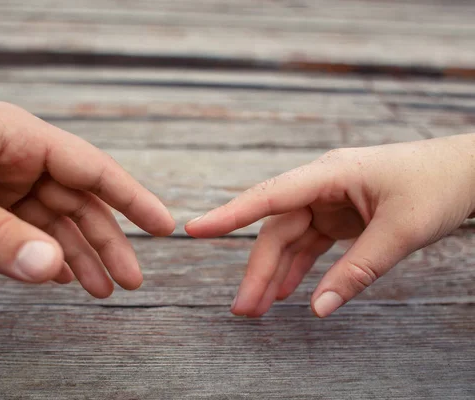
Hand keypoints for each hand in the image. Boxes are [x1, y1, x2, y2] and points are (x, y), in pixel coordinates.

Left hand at [0, 79, 174, 296]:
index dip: (132, 199)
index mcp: (19, 138)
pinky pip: (20, 230)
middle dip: (107, 242)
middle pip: (77, 202)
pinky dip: (41, 254)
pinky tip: (57, 276)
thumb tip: (51, 270)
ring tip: (101, 292)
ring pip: (50, 221)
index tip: (165, 228)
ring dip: (75, 256)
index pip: (92, 169)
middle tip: (131, 282)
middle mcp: (17, 158)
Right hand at [186, 135, 474, 316]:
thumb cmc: (436, 187)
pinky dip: (299, 268)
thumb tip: (318, 308)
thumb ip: (358, 271)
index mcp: (329, 175)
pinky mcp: (340, 216)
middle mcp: (321, 185)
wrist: (467, 172)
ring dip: (274, 273)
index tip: (196, 230)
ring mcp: (330, 201)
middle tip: (242, 309)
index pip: (269, 197)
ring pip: (290, 239)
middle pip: (277, 230)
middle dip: (258, 269)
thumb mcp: (401, 231)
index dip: (230, 215)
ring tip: (257, 308)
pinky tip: (288, 292)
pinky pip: (310, 244)